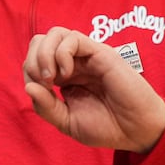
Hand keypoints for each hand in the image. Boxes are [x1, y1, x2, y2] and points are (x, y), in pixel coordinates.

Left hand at [22, 27, 164, 151]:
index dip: (29, 74)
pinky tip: (67, 74)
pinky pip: (72, 38)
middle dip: (33, 61)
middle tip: (46, 83)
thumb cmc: (107, 127)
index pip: (34, 60)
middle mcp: (74, 63)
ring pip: (54, 34)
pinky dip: (62, 53)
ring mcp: (87, 56)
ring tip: (53, 78)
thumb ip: (46, 107)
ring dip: (44, 54)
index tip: (42, 95)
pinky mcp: (100, 52)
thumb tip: (28, 87)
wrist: (136, 131)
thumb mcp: (68, 123)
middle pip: (40, 42)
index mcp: (64, 78)